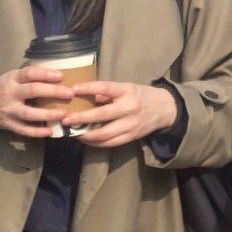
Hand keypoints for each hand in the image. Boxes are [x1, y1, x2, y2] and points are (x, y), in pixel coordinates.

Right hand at [0, 65, 74, 137]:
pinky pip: (24, 130)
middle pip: (32, 91)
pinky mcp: (8, 124)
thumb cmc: (2, 87)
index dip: (45, 73)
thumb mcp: (11, 77)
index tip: (61, 76)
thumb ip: (29, 77)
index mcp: (11, 78)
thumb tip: (57, 74)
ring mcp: (8, 110)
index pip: (29, 73)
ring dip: (48, 114)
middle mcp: (9, 93)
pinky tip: (50, 131)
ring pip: (29, 113)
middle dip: (52, 92)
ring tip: (65, 113)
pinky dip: (37, 131)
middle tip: (70, 93)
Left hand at [64, 82, 178, 147]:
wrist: (165, 109)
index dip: (89, 88)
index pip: (105, 88)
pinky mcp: (131, 137)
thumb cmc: (142, 95)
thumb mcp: (127, 87)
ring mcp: (130, 124)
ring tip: (73, 132)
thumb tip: (87, 95)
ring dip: (85, 135)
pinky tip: (86, 139)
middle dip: (81, 118)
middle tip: (65, 119)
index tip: (73, 89)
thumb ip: (108, 92)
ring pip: (104, 134)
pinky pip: (110, 143)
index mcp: (127, 91)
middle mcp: (129, 108)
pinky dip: (96, 143)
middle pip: (101, 115)